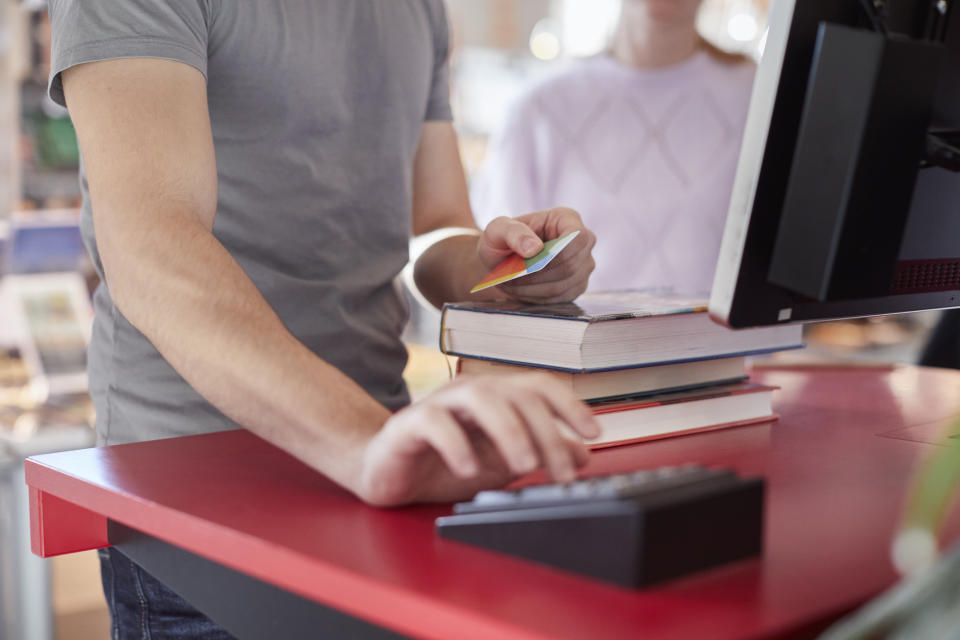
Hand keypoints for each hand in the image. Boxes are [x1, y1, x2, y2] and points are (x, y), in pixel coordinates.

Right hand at [356, 373, 600, 505]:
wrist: (386, 472)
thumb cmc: (443, 463)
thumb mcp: (502, 464)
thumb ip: (539, 452)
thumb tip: (582, 453)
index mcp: (495, 397)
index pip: (538, 387)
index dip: (570, 405)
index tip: (594, 433)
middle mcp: (470, 392)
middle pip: (517, 395)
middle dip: (546, 434)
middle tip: (561, 473)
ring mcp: (439, 404)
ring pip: (481, 398)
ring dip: (509, 431)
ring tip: (523, 466)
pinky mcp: (408, 424)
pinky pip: (435, 423)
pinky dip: (457, 445)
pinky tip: (469, 469)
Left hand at [478, 207, 596, 303]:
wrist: (501, 261)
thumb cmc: (501, 240)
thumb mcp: (498, 230)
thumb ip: (513, 233)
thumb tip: (534, 248)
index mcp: (567, 219)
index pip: (578, 237)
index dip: (559, 252)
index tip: (531, 261)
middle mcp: (582, 242)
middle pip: (571, 265)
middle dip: (538, 274)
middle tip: (512, 276)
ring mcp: (582, 266)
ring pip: (564, 285)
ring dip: (534, 288)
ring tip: (511, 284)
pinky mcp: (576, 286)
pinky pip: (561, 298)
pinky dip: (537, 297)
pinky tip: (521, 290)